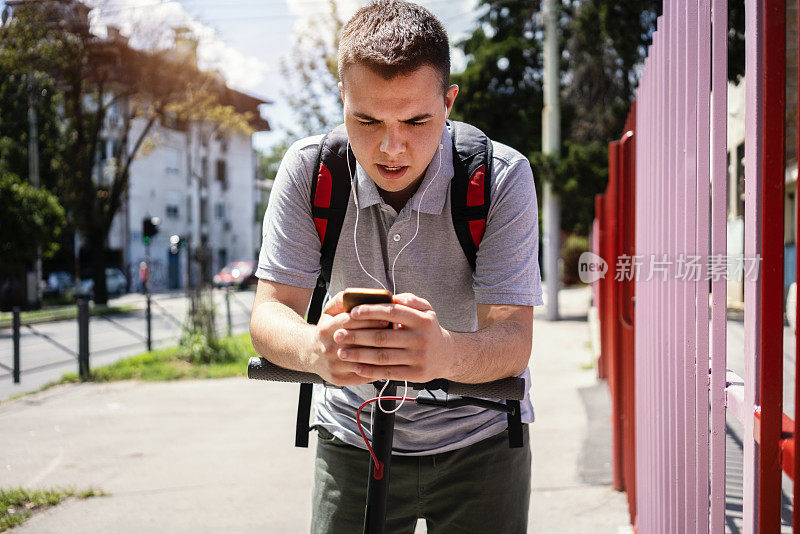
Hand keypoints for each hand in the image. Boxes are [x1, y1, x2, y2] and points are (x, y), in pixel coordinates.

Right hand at [308, 291, 388, 385]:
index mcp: (325, 329)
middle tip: (396, 334)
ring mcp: (333, 365)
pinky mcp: (338, 379)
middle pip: (358, 343)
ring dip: (381, 355)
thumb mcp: (328, 311)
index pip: (350, 322)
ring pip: (362, 361)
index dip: (370, 320)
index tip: (386, 318)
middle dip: (379, 337)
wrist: (309, 353)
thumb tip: (357, 293)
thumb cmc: (326, 329)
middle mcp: (327, 348)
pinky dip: (377, 370)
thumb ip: (341, 300)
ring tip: (396, 349)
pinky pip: (362, 375)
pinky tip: (389, 363)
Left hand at [332, 293, 454, 382]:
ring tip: (342, 352)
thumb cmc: (428, 329)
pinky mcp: (416, 374)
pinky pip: (389, 372)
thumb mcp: (426, 309)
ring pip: (383, 356)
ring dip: (359, 355)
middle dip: (357, 336)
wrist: (447, 355)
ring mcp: (419, 358)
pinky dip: (370, 370)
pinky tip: (356, 367)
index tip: (352, 313)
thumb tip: (392, 297)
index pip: (392, 313)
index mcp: (422, 320)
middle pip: (383, 337)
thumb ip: (409, 300)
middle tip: (338, 334)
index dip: (370, 312)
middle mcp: (421, 338)